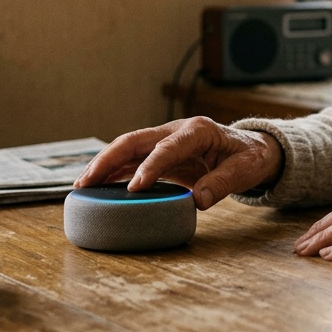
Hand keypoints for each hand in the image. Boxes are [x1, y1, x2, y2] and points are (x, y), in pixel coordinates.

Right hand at [75, 117, 282, 209]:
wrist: (250, 149)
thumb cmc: (248, 158)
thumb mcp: (244, 170)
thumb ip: (222, 183)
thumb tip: (198, 200)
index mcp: (198, 130)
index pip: (167, 146)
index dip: (150, 166)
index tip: (134, 188)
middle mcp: (175, 131)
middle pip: (135, 140)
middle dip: (109, 159)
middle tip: (87, 182)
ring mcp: (165, 140)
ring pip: (127, 148)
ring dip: (103, 165)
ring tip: (81, 186)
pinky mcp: (159, 153)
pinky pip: (131, 160)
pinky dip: (112, 171)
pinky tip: (96, 186)